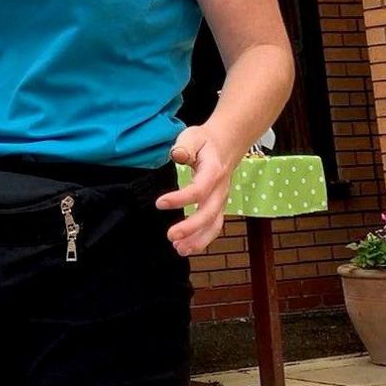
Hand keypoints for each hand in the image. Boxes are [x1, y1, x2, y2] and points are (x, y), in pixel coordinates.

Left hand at [155, 126, 242, 256]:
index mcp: (214, 171)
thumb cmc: (205, 142)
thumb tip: (176, 155)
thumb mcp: (193, 136)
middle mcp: (221, 190)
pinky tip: (186, 247)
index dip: (181, 198)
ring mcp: (221, 200)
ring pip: (215, 224)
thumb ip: (185, 146)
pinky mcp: (218, 206)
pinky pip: (213, 226)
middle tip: (171, 236)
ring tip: (179, 249)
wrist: (226, 145)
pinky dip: (201, 239)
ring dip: (199, 240)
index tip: (159, 203)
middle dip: (191, 227)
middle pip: (210, 213)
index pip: (199, 189)